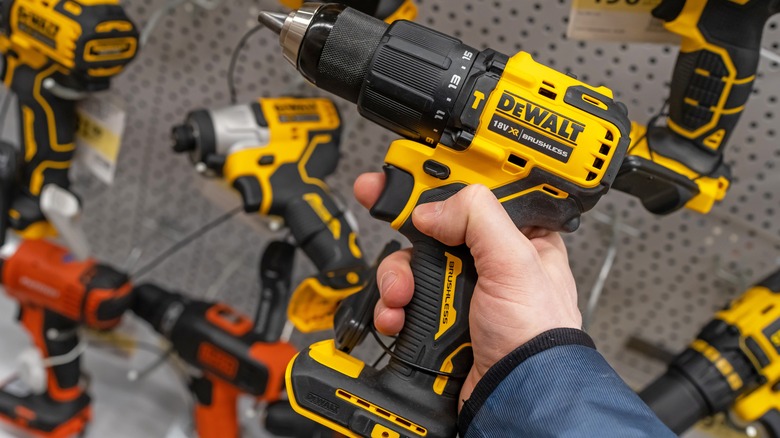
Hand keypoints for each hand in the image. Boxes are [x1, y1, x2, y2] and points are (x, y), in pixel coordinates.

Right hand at [354, 172, 580, 405]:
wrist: (513, 398)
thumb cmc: (538, 339)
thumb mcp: (515, 263)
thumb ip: (478, 218)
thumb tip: (431, 208)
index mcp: (518, 237)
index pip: (478, 190)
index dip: (443, 174)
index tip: (409, 163)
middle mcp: (487, 260)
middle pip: (434, 223)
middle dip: (407, 226)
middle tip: (380, 203)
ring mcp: (460, 290)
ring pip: (411, 261)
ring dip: (397, 276)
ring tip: (403, 296)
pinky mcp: (437, 316)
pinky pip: (402, 297)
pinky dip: (392, 305)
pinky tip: (398, 316)